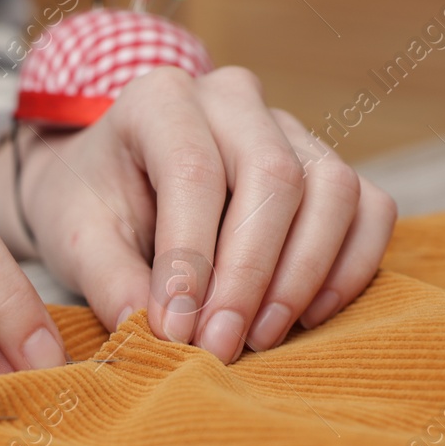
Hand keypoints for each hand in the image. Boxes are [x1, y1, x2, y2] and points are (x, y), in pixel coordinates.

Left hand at [14, 66, 396, 361]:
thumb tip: (154, 331)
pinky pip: (370, 209)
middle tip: (219, 347)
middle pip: (275, 177)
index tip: (176, 332)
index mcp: (161, 99)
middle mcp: (232, 99)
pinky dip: (349, 268)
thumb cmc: (90, 207)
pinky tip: (307, 319)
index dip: (190, 257)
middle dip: (251, 275)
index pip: (194, 171)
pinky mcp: (325, 166)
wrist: (108, 185)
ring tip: (258, 340)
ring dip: (303, 276)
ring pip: (332, 190)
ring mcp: (289, 128)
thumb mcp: (75, 239)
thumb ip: (108, 280)